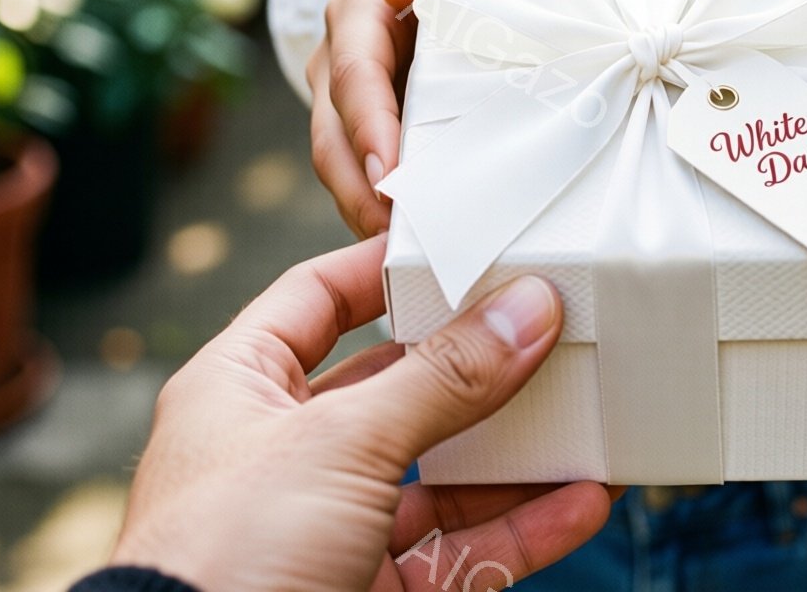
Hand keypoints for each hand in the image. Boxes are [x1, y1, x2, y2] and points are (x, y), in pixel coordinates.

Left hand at [110, 235, 612, 591]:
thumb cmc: (221, 557)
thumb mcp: (339, 441)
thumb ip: (440, 378)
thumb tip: (522, 311)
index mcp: (239, 388)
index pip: (317, 299)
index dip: (387, 271)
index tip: (466, 249)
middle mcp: (282, 454)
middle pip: (395, 389)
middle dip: (473, 369)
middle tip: (547, 332)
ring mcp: (328, 528)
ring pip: (438, 478)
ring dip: (513, 455)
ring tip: (586, 418)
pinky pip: (459, 552)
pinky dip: (520, 529)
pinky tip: (578, 500)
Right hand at [307, 0, 469, 236]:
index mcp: (357, 14)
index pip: (356, 76)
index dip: (371, 127)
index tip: (391, 173)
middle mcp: (334, 62)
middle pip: (332, 138)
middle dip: (360, 192)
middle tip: (396, 242)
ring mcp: (336, 102)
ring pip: (336, 166)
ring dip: (363, 212)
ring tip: (401, 261)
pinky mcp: (352, 132)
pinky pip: (356, 177)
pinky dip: (375, 211)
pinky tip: (405, 251)